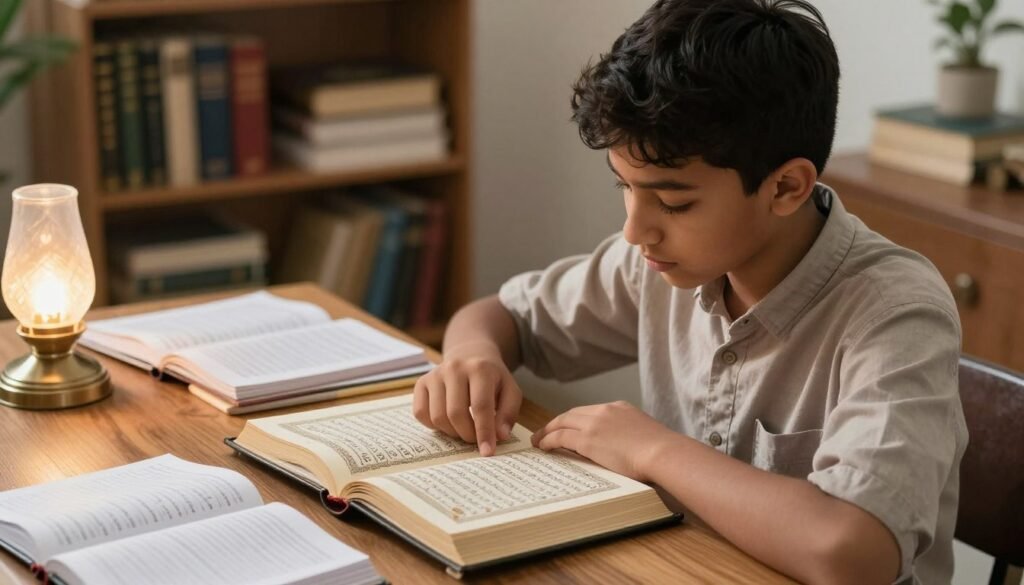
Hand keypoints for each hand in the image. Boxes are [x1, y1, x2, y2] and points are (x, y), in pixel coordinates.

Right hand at [412, 341, 522, 456]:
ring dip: (452, 432)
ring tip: (464, 429)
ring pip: (437, 417)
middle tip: (476, 439)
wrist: (470, 355)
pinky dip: (433, 425)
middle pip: (456, 414)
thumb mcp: (510, 391)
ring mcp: (435, 374)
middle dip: (467, 434)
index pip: (481, 406)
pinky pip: (420, 413)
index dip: (484, 432)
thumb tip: (500, 436)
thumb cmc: (492, 378)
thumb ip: (508, 413)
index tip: (488, 452)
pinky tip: (448, 421)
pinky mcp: (421, 382)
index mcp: (480, 368)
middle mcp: (454, 368)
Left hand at [531, 401, 677, 481]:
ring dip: (547, 431)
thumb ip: (630, 436)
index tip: (566, 427)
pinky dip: (548, 440)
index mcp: (620, 408)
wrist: (663, 452)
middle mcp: (605, 411)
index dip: (574, 420)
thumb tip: (626, 448)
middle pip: (572, 414)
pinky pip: (559, 437)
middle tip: (544, 431)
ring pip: (562, 423)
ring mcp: (595, 423)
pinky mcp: (587, 439)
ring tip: (538, 440)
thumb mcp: (645, 435)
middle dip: (556, 422)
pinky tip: (543, 446)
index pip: (589, 412)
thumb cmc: (662, 452)